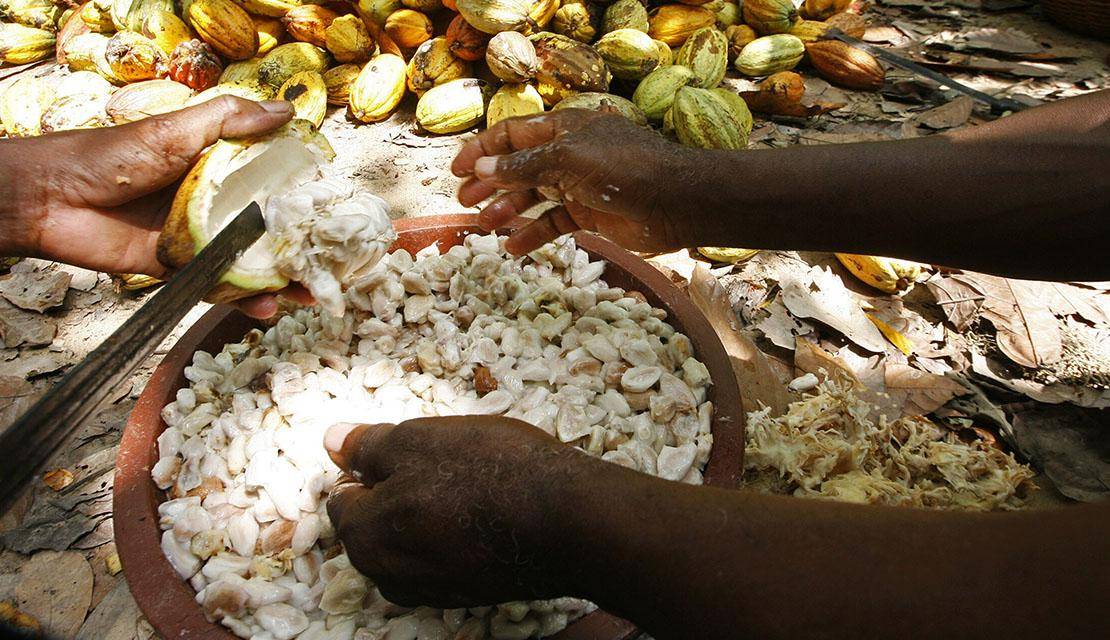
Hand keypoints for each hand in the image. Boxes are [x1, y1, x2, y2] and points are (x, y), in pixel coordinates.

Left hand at [1, 96, 310, 317]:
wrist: (49, 199)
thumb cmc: (108, 156)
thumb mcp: (174, 129)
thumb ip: (228, 120)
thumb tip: (285, 112)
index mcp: (216, 165)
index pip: (270, 179)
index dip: (301, 194)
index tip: (333, 210)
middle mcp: (211, 201)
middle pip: (266, 226)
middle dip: (299, 245)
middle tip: (331, 260)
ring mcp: (196, 237)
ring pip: (247, 260)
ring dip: (278, 278)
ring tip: (307, 292)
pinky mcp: (177, 268)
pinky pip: (216, 285)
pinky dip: (241, 299)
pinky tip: (265, 308)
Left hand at [324, 416, 604, 606]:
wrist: (570, 522)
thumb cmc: (491, 473)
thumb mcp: (420, 441)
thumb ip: (369, 445)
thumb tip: (333, 441)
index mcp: (367, 538)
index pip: (342, 501)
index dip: (369, 467)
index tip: (404, 449)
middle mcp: (390, 576)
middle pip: (377, 526)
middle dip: (397, 493)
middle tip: (442, 461)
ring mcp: (433, 590)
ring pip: (412, 543)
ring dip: (428, 514)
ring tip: (468, 482)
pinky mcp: (472, 592)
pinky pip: (446, 557)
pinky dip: (455, 534)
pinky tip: (487, 510)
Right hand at [451, 109, 704, 254]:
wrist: (674, 201)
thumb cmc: (623, 169)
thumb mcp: (567, 160)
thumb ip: (523, 166)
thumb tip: (482, 169)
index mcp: (563, 130)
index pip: (512, 135)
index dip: (482, 151)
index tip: (457, 172)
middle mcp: (568, 155)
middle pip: (518, 167)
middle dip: (489, 183)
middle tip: (464, 202)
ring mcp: (579, 186)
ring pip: (533, 197)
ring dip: (507, 209)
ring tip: (484, 226)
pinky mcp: (590, 214)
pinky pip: (553, 223)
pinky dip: (533, 234)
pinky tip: (514, 248)